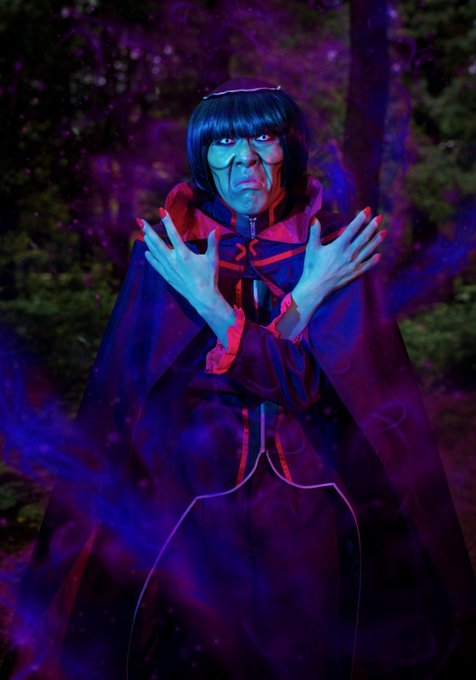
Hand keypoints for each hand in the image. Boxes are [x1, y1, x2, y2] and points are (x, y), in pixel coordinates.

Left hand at [139, 209, 234, 344]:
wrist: (203, 297)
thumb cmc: (209, 277)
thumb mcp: (212, 259)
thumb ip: (213, 243)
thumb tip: (216, 229)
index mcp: (184, 254)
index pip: (173, 234)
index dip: (167, 221)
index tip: (161, 211)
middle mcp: (173, 260)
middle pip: (157, 242)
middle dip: (148, 231)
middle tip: (140, 221)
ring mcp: (169, 269)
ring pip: (155, 253)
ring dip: (148, 242)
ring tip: (142, 233)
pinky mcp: (168, 277)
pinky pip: (156, 265)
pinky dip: (151, 259)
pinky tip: (146, 253)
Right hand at [293, 208, 384, 306]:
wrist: (316, 288)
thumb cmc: (312, 268)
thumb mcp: (311, 248)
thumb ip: (314, 233)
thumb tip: (314, 219)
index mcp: (339, 246)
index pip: (352, 228)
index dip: (360, 218)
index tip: (367, 210)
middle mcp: (349, 254)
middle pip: (364, 237)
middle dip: (373, 226)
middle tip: (379, 217)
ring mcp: (354, 264)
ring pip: (369, 249)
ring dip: (377, 240)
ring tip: (384, 232)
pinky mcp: (355, 274)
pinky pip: (368, 265)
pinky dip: (374, 260)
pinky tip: (378, 255)